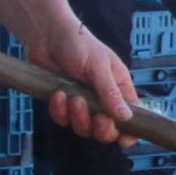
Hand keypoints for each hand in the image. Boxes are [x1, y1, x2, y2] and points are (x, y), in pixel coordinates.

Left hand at [27, 15, 135, 144]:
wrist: (45, 35)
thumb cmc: (78, 43)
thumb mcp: (98, 66)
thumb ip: (110, 92)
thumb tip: (126, 117)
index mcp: (118, 89)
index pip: (130, 118)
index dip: (129, 133)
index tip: (123, 140)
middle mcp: (101, 100)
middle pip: (106, 131)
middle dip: (100, 128)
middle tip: (95, 116)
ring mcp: (81, 104)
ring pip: (83, 128)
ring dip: (77, 117)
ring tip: (71, 97)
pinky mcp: (61, 104)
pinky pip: (62, 120)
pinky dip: (59, 111)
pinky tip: (57, 94)